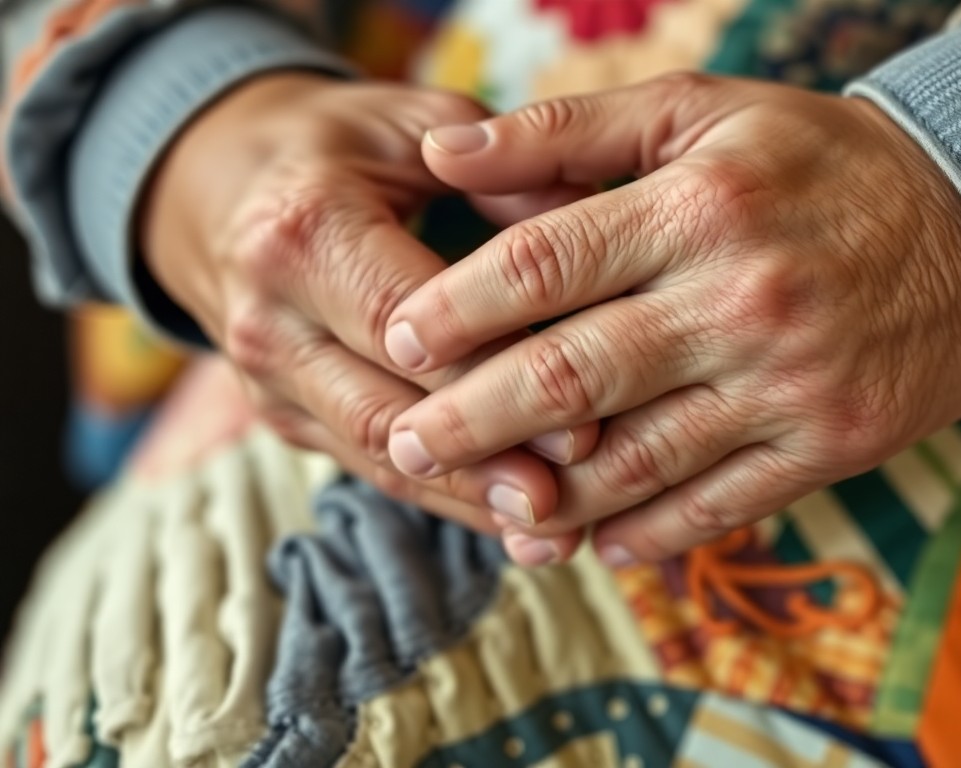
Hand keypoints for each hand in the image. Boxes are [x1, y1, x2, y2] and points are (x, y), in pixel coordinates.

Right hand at [141, 73, 598, 529]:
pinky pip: (371, 471)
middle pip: (385, 411)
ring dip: (470, 502)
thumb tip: (596, 224)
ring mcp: (270, 380)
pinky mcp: (286, 418)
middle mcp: (272, 319)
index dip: (489, 379)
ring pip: (377, 458)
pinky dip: (446, 501)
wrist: (215, 185)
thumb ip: (505, 171)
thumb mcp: (414, 123)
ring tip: (559, 535)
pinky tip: (518, 530)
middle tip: (575, 498)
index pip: (402, 324)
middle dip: (484, 463)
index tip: (578, 422)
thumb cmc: (337, 146)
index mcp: (304, 231)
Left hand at [384, 74, 960, 563]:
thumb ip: (568, 131)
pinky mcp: (828, 445)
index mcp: (701, 205)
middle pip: (572, 375)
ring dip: (548, 497)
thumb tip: (444, 155)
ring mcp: (788, 384)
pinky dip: (647, 533)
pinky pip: (717, 506)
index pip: (544, 263)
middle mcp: (741, 299)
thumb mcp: (702, 114)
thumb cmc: (817, 165)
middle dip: (471, 419)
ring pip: (637, 461)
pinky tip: (594, 542)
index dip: (456, 309)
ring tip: (485, 508)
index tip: (397, 341)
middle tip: (407, 445)